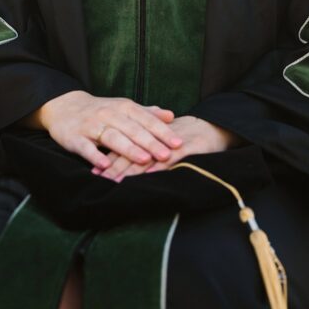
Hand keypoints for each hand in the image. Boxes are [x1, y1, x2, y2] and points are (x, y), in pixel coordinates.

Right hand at [36, 90, 183, 170]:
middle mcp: (108, 114)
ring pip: (112, 137)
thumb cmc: (100, 110)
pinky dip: (96, 155)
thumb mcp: (123, 108)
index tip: (178, 143)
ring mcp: (91, 126)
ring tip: (143, 159)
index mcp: (123, 108)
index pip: (145, 119)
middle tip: (166, 155)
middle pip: (132, 129)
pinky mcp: (75, 138)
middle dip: (150, 142)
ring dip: (128, 148)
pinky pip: (86, 147)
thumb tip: (171, 116)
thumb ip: (146, 113)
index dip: (162, 131)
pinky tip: (106, 165)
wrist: (64, 107)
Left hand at [91, 115, 242, 181]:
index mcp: (149, 136)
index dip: (109, 159)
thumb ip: (147, 146)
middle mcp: (157, 138)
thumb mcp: (165, 140)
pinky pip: (171, 158)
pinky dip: (158, 166)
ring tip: (115, 181)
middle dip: (114, 167)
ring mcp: (171, 143)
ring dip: (131, 169)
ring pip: (147, 156)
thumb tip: (129, 162)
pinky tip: (146, 174)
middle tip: (98, 179)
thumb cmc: (188, 136)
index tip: (94, 171)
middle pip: (132, 153)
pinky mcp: (187, 148)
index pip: (126, 147)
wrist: (214, 127)